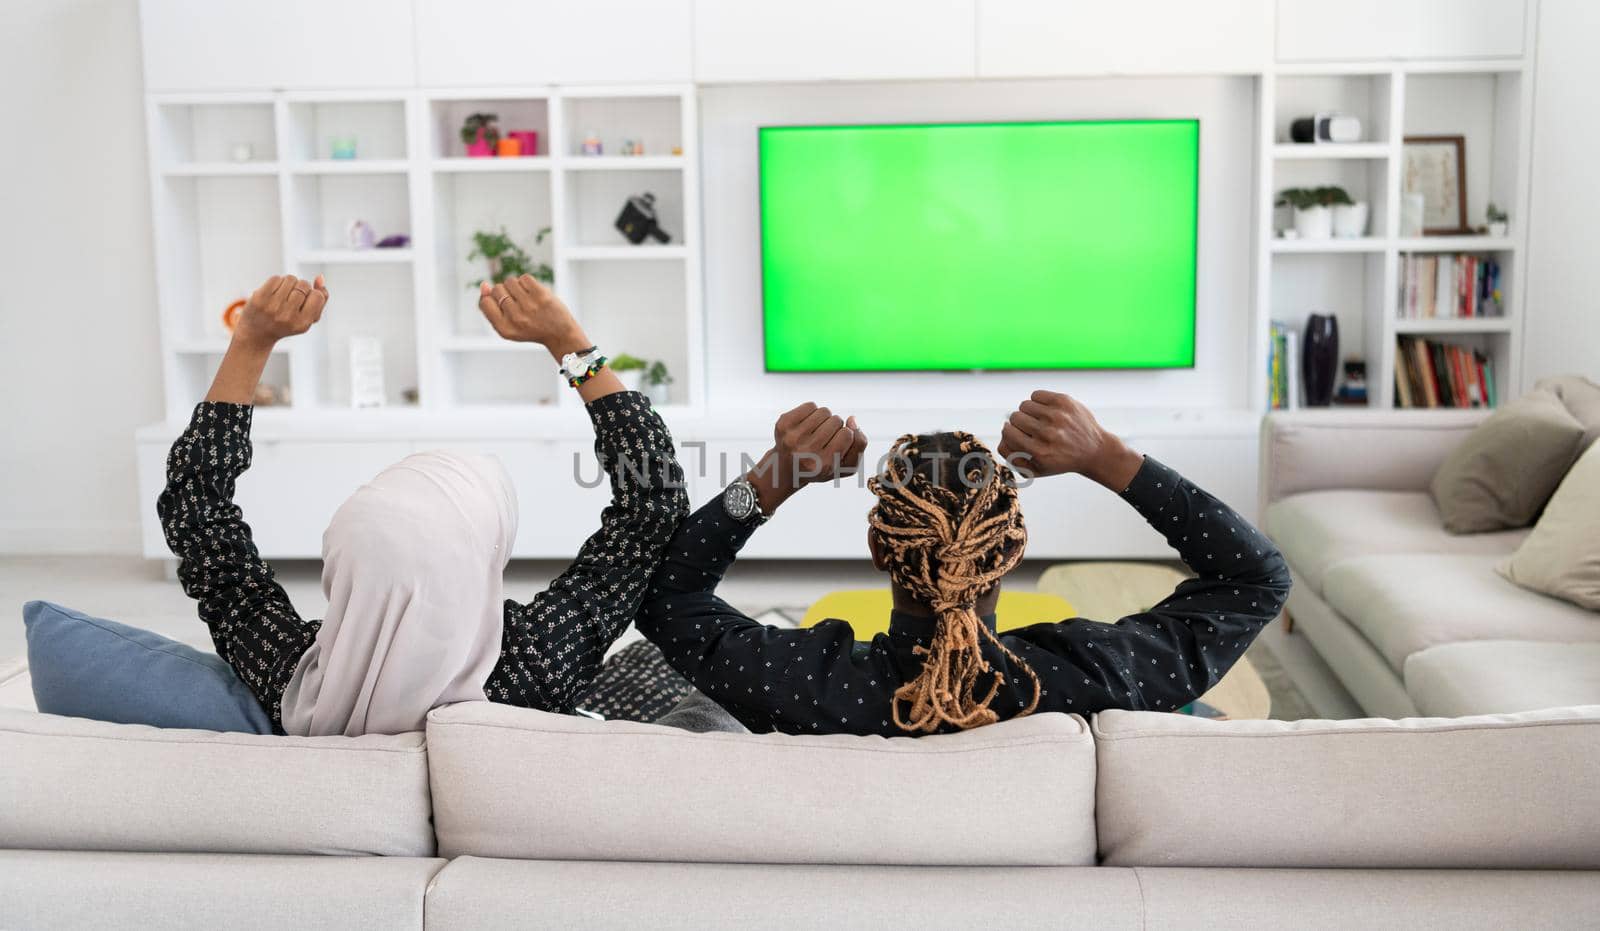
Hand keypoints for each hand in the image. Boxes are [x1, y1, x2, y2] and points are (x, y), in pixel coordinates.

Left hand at [233, 274, 326, 349]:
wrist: (257, 333)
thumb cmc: (287, 324)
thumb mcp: (308, 318)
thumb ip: (321, 299)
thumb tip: (320, 277)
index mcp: (302, 324)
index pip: (318, 296)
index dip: (314, 294)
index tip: (306, 300)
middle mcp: (287, 316)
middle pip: (304, 285)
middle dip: (301, 287)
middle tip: (293, 298)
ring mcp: (272, 306)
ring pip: (290, 279)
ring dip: (289, 283)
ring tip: (284, 294)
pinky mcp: (260, 297)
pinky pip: (276, 278)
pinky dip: (277, 282)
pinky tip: (274, 292)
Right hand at [478, 275, 584, 353]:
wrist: (559, 334)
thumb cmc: (530, 328)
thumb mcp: (508, 326)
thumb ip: (492, 308)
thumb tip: (484, 284)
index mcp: (504, 329)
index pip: (484, 302)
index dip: (490, 298)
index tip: (502, 303)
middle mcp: (515, 318)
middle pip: (496, 289)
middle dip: (505, 292)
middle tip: (518, 304)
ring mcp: (529, 306)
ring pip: (510, 281)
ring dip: (516, 286)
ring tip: (525, 297)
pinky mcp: (541, 295)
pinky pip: (524, 278)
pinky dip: (527, 283)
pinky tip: (533, 293)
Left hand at [748, 402, 868, 512]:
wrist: (786, 469)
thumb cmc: (820, 467)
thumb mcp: (846, 466)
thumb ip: (859, 445)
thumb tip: (852, 419)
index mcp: (824, 465)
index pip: (847, 434)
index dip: (846, 436)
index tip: (836, 444)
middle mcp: (806, 453)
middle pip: (836, 421)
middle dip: (835, 427)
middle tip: (824, 439)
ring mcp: (792, 438)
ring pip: (824, 411)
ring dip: (824, 419)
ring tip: (816, 432)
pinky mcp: (783, 424)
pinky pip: (810, 406)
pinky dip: (812, 412)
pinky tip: (806, 426)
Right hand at [997, 390, 1143, 490]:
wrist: (1094, 450)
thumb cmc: (1060, 460)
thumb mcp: (1037, 470)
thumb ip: (1013, 459)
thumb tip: (1001, 440)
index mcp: (1039, 452)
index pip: (1007, 433)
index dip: (1008, 432)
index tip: (1014, 433)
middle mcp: (1048, 434)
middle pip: (1015, 417)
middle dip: (1018, 422)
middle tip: (1029, 428)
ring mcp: (1057, 416)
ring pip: (1024, 405)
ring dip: (1028, 412)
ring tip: (1038, 419)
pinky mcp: (1064, 402)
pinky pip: (1036, 395)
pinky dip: (1037, 402)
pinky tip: (1045, 410)